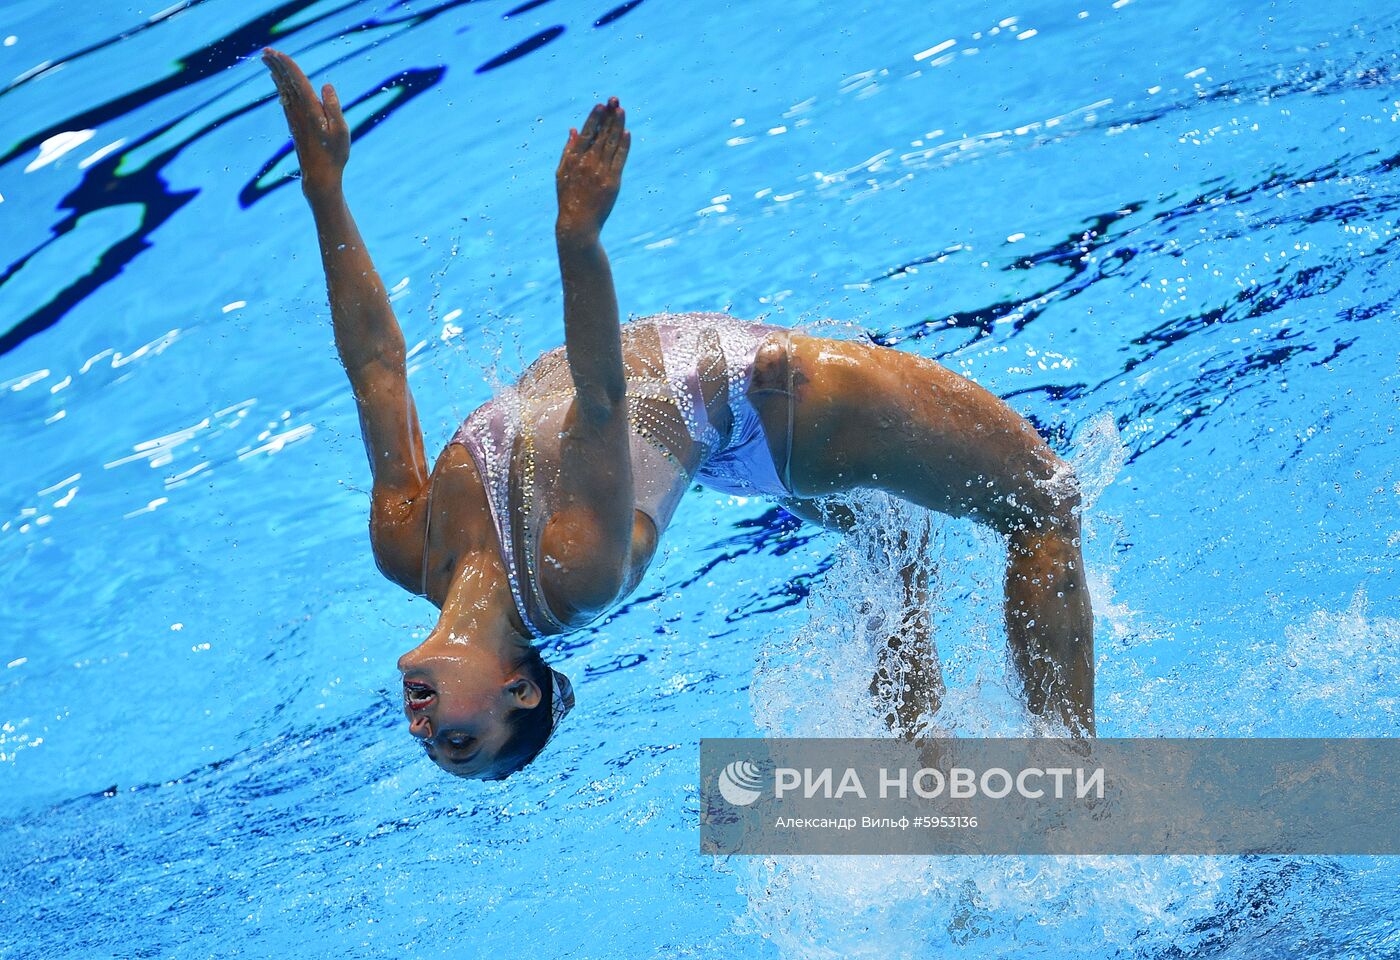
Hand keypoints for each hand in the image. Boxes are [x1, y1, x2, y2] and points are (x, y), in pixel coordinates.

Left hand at [262, 47, 348, 200]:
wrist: (319, 177)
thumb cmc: (334, 155)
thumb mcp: (341, 131)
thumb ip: (333, 107)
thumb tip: (326, 85)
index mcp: (311, 111)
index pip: (297, 81)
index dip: (287, 65)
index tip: (276, 52)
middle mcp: (299, 112)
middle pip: (285, 82)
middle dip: (276, 65)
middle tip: (265, 50)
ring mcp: (295, 118)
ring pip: (283, 90)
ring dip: (275, 73)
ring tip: (267, 59)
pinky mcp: (295, 124)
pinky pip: (285, 99)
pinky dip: (280, 87)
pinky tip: (277, 81)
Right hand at [556, 97, 629, 239]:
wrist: (578, 223)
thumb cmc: (568, 198)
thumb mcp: (562, 173)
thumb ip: (568, 150)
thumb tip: (573, 129)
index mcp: (574, 159)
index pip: (586, 133)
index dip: (594, 118)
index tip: (600, 105)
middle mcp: (587, 163)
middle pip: (601, 134)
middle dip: (608, 116)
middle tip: (615, 100)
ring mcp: (601, 172)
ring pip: (611, 144)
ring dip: (617, 125)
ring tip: (622, 110)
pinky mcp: (612, 182)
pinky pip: (620, 159)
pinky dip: (624, 145)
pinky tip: (627, 133)